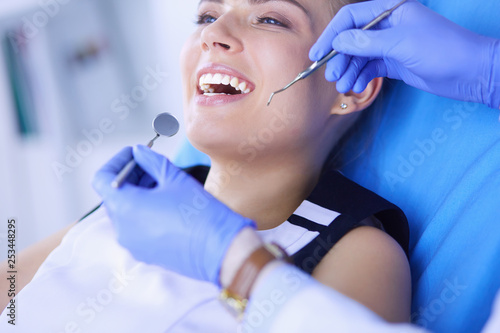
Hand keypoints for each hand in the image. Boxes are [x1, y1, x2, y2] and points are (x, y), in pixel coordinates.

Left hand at [92, 146, 255, 284]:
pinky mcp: (145, 253)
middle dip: (129, 176)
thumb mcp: (174, 178)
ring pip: (124, 212)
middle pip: (113, 195)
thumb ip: (151, 161)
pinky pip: (135, 228)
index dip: (116, 162)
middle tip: (151, 165)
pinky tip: (165, 204)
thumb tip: (139, 152)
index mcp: (125, 207)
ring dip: (136, 194)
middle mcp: (123, 228)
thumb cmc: (199, 214)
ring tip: (162, 184)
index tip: (133, 154)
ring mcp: (133, 243)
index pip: (102, 179)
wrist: (220, 249)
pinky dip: (143, 212)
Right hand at [310, 0, 499, 107]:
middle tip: (331, 76)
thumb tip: (338, 42)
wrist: (470, 73)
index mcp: (390, 10)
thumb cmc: (441, 49)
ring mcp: (390, 45)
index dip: (331, 34)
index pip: (351, 18)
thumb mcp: (400, 43)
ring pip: (359, 56)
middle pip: (352, 39)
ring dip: (348, 71)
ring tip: (343, 86)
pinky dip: (361, 77)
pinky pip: (369, 68)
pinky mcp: (394, 63)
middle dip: (339, 58)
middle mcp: (387, 25)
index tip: (317, 53)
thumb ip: (366, 42)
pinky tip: (356, 87)